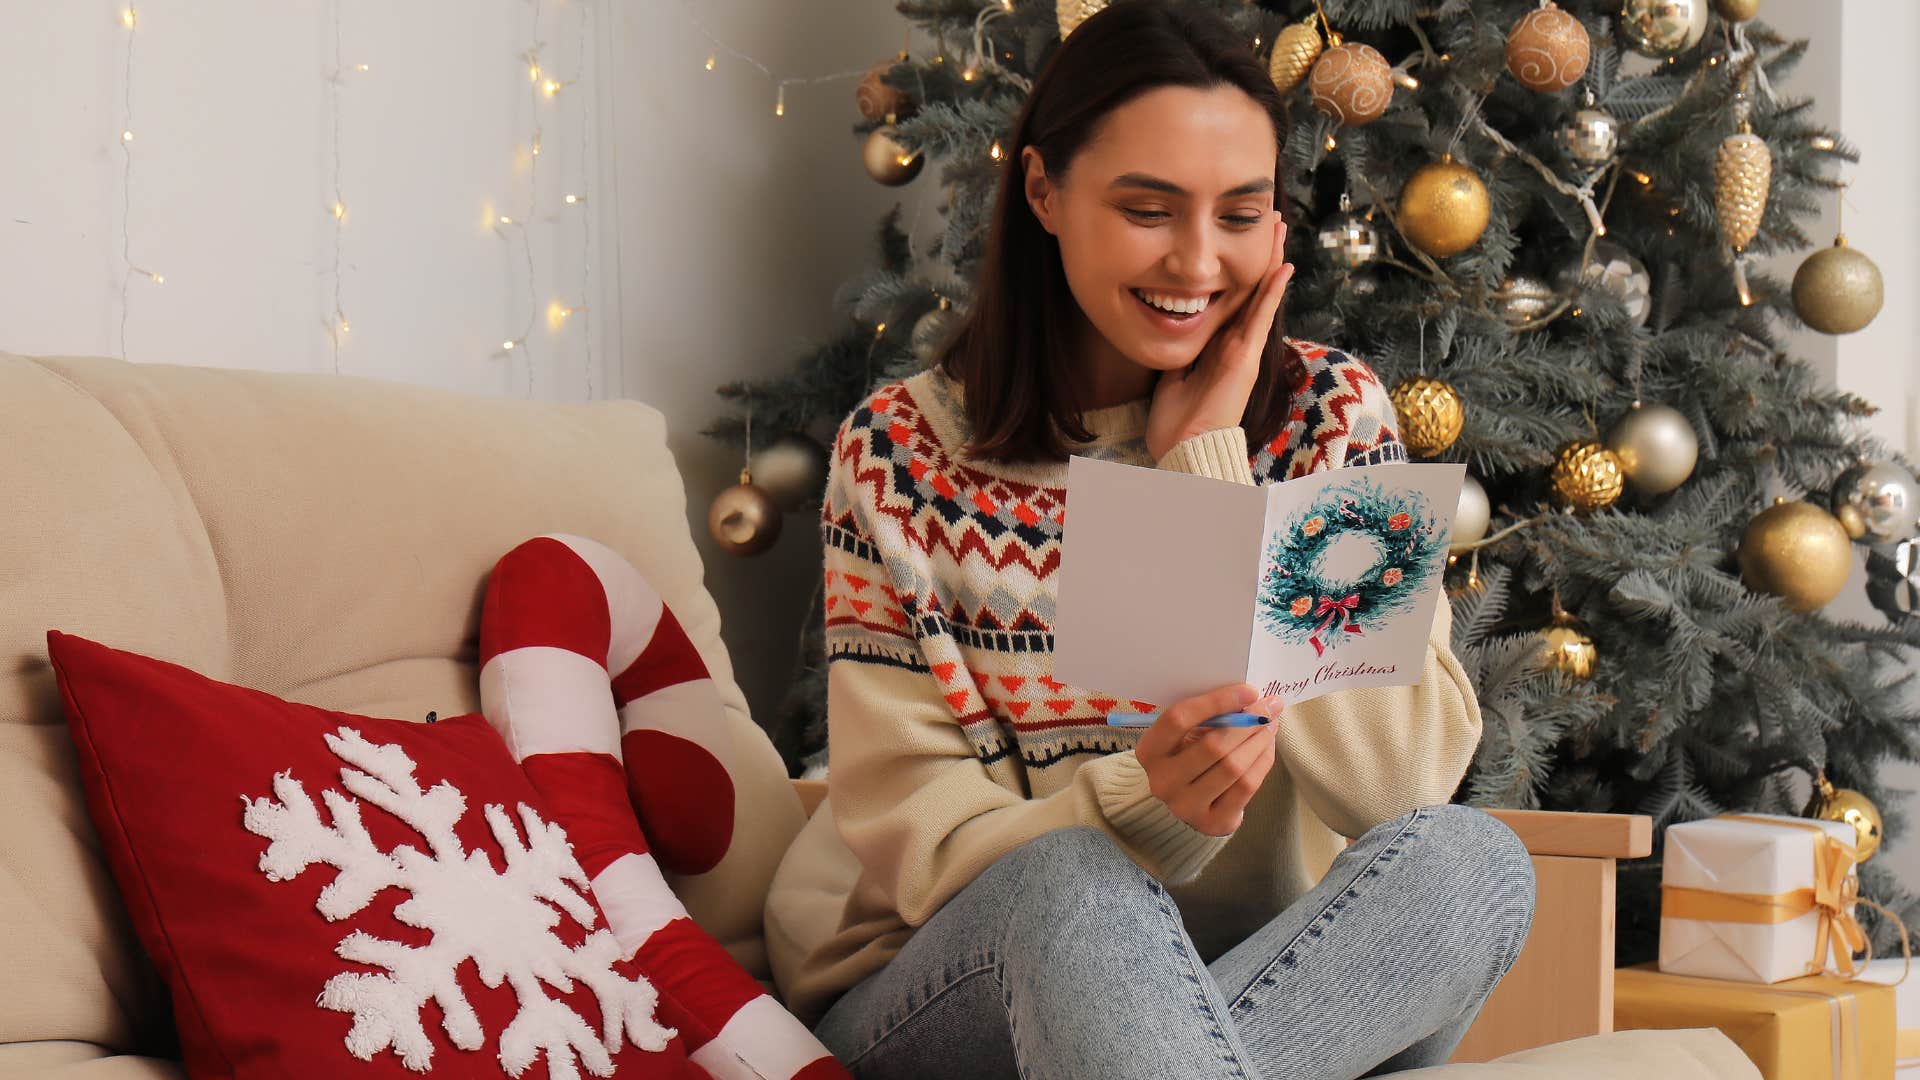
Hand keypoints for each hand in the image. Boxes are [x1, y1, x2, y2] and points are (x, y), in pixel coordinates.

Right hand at [1135, 683, 1283, 835]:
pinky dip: (1262, 761)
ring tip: (1270, 725)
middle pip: (1212, 746)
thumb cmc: (1189, 755)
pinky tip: (1267, 747)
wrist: (1191, 800)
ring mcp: (1184, 807)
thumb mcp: (1187, 733)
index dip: (1216, 702)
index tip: (1248, 691)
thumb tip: (1252, 699)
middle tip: (1270, 706)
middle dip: (1248, 723)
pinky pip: (1246, 787)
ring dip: (1259, 741)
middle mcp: (1161, 782)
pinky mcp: (1212, 823)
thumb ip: (1209, 716)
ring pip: (1233, 767)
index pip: (1178, 719)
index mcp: (1149, 751)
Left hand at [1146, 216, 1294, 461]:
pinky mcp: (1245, 359)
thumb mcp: (1171, 375)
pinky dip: (1271, 292)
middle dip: (1259, 255)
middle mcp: (1235, 346)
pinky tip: (1282, 266)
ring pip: (1260, 297)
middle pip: (1251, 291)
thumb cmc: (1175, 423)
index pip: (1231, 301)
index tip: (1239, 241)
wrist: (1185, 450)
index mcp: (1217, 348)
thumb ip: (1179, 352)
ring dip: (1270, 261)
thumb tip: (1170, 330)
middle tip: (1271, 221)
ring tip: (1279, 230)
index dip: (1237, 271)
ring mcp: (1244, 351)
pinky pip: (1260, 318)